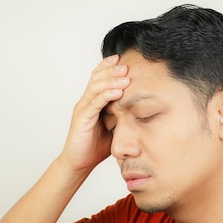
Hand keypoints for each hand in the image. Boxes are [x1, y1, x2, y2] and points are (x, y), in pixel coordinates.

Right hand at [59, 55, 129, 172]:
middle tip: (127, 64)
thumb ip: (123, 114)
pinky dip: (106, 95)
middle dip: (112, 70)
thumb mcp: (115, 126)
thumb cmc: (96, 145)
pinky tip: (118, 92)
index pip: (99, 77)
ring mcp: (83, 109)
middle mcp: (86, 101)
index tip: (125, 59)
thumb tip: (142, 105)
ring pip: (95, 87)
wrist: (80, 163)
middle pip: (97, 78)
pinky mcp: (82, 119)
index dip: (110, 67)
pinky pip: (94, 103)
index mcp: (93, 101)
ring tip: (125, 76)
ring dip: (111, 80)